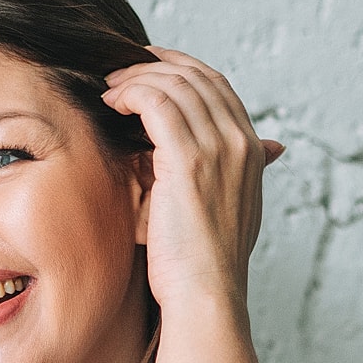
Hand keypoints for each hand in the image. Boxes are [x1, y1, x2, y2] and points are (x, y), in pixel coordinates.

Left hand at [102, 46, 283, 309]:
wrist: (206, 297)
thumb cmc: (201, 266)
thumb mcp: (219, 213)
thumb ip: (217, 178)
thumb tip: (207, 159)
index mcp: (252, 153)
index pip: (218, 88)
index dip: (181, 69)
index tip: (148, 68)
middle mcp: (241, 143)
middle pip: (198, 77)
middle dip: (156, 65)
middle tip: (120, 70)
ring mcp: (219, 148)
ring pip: (175, 84)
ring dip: (137, 78)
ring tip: (109, 88)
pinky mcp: (189, 159)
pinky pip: (155, 102)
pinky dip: (130, 93)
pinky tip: (110, 102)